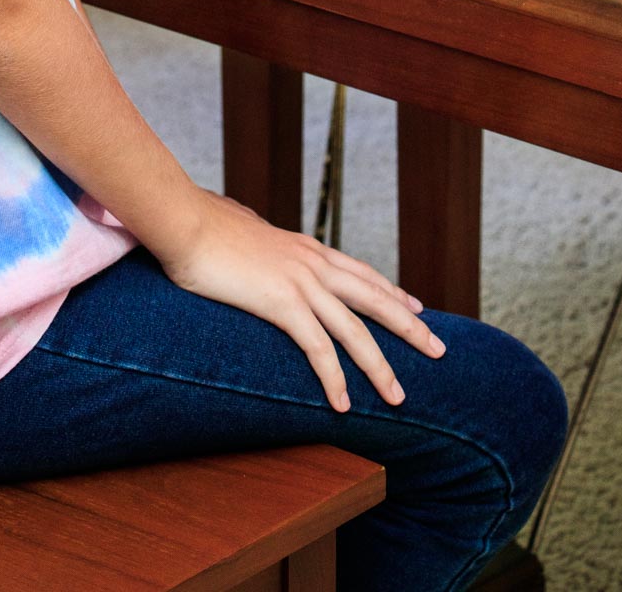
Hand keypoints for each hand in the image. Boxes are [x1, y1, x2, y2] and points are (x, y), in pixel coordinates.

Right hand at [157, 188, 446, 413]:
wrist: (183, 219)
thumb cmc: (202, 225)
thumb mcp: (243, 230)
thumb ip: (258, 240)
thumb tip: (249, 236)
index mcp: (305, 247)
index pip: (361, 272)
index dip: (392, 292)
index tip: (416, 307)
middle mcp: (312, 262)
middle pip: (374, 298)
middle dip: (409, 326)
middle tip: (438, 349)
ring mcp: (300, 281)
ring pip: (354, 329)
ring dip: (380, 366)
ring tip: (398, 396)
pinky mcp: (281, 302)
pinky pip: (318, 348)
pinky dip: (335, 378)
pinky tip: (344, 402)